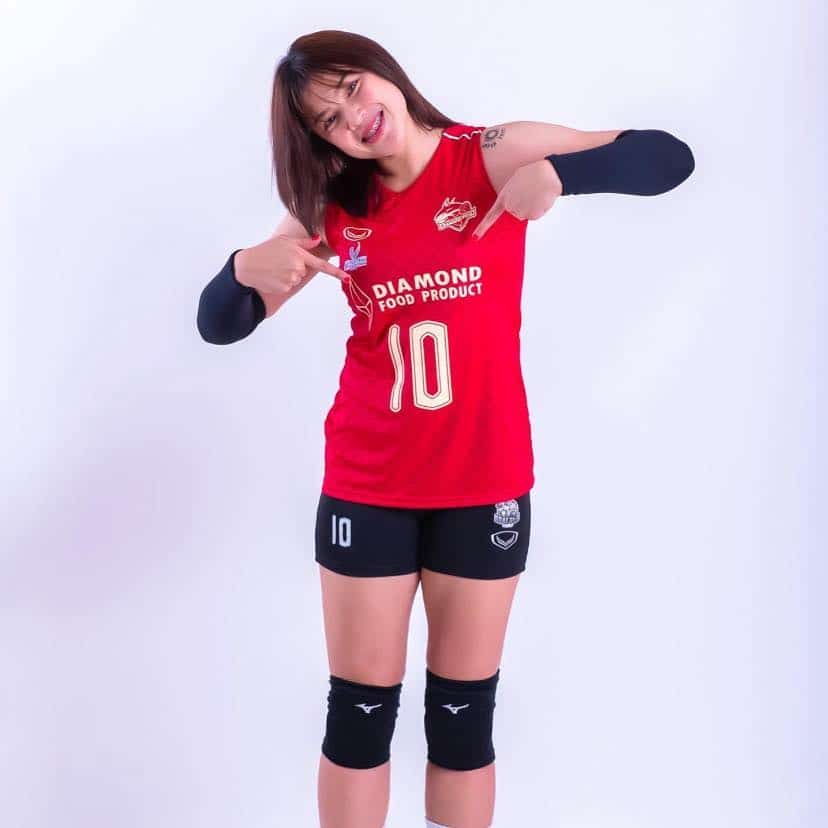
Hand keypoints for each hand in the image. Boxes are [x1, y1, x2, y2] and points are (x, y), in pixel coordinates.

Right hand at [235, 235, 349, 293]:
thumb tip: (317, 239)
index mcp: (300, 254)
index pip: (322, 265)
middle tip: (279, 262)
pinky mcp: (286, 287)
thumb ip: (303, 242)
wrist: (247, 266)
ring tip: (274, 268)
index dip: (336, 273)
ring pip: (296, 278)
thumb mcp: (284, 241)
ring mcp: (292, 277)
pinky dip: (282, 282)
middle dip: (295, 267)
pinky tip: (273, 276)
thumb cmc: (265, 251)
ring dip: (287, 275)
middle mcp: (298, 266)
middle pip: (304, 270)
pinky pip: (289, 286)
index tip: (347, 278)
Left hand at [471, 159, 562, 239]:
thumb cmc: (533, 173)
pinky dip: (538, 208)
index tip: (475, 237)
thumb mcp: (516, 180)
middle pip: (514, 212)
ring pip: (525, 213)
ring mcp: (520, 212)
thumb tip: (518, 200)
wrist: (547, 174)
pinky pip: (534, 214)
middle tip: (529, 191)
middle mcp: (510, 206)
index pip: (491, 215)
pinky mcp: (532, 216)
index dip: (483, 227)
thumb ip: (512, 192)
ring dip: (531, 206)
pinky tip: (541, 198)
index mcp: (504, 197)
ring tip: (536, 193)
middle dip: (521, 203)